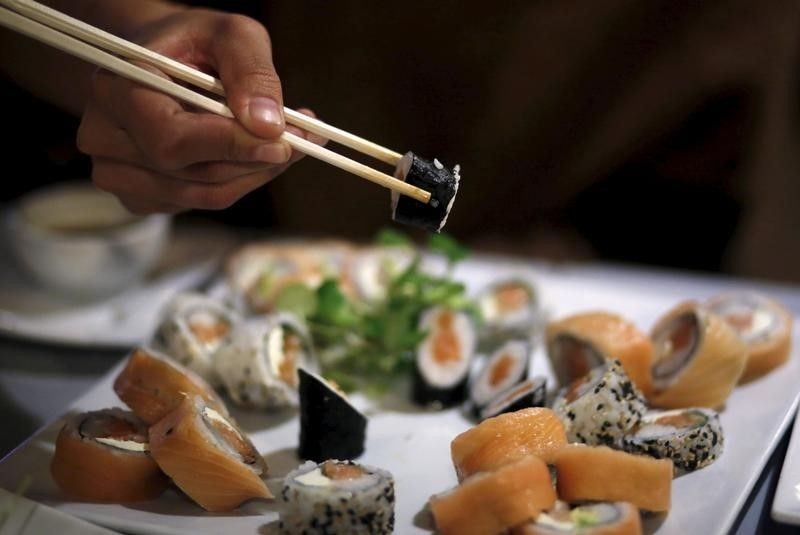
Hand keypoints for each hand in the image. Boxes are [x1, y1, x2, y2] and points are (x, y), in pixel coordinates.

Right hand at [76, 8, 323, 213]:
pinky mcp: (142, 196)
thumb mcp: (231, 33)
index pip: (171, 139)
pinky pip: (203, 202)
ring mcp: (118, 173)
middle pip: (193, 175)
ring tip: (292, 142)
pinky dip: (242, 181)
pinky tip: (260, 155)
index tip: (285, 142)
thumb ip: (251, 70)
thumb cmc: (195, 43)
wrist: (164, 63)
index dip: (231, 146)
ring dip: (257, 173)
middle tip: (307, 139)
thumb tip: (266, 124)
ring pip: (205, 195)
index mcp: (115, 89)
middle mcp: (104, 137)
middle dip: (257, 160)